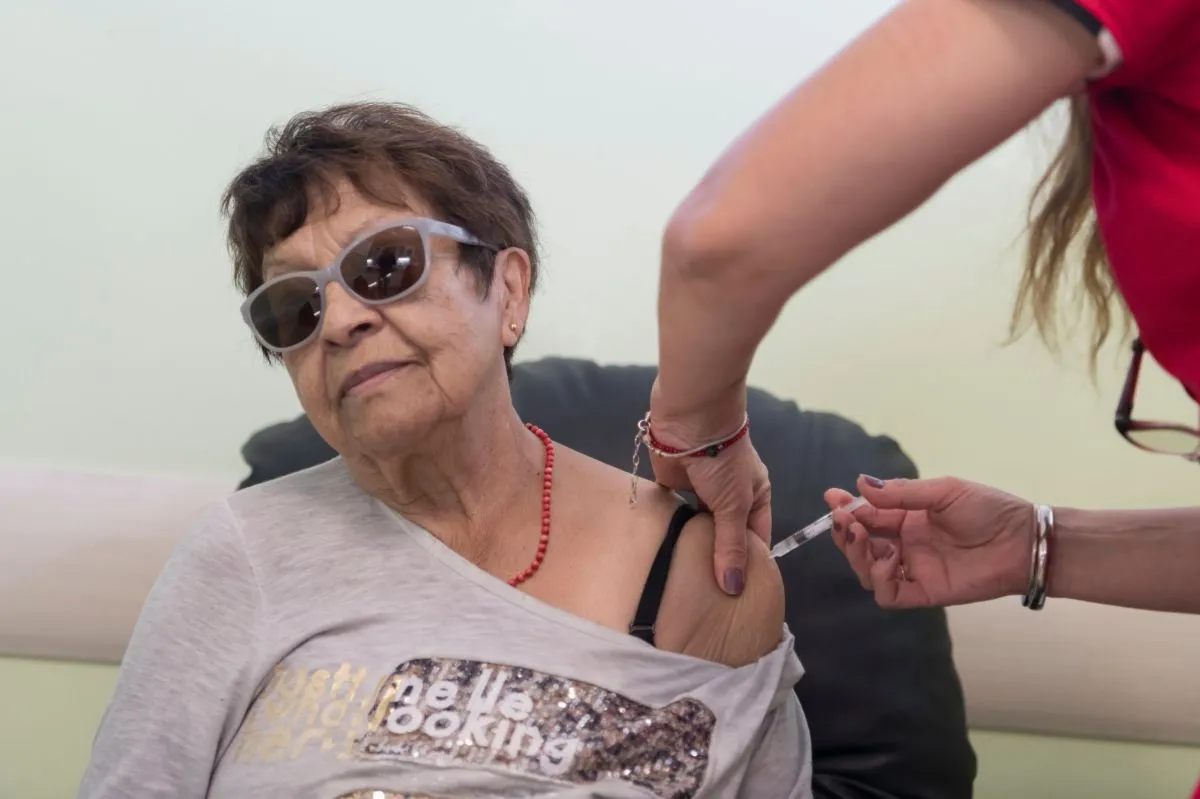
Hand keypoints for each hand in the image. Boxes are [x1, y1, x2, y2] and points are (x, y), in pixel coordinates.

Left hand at [648, 382, 771, 596]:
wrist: (690, 420)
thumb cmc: (723, 461)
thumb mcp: (734, 506)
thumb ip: (731, 546)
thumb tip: (735, 588)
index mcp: (754, 496)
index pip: (756, 537)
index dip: (750, 564)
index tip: (740, 597)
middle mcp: (729, 496)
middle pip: (726, 534)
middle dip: (719, 559)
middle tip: (710, 598)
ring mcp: (701, 490)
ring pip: (699, 526)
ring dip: (693, 545)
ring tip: (686, 582)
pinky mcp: (674, 484)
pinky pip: (673, 513)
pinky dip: (671, 528)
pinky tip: (664, 553)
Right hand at [825, 475, 1032, 608]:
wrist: (1023, 541)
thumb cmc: (989, 510)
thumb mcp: (943, 492)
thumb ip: (902, 492)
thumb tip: (860, 484)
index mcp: (907, 518)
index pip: (868, 515)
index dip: (847, 508)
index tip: (832, 498)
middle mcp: (905, 544)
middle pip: (861, 544)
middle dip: (846, 532)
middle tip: (844, 520)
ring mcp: (913, 569)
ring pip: (868, 570)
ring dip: (857, 554)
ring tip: (862, 537)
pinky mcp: (924, 592)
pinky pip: (889, 595)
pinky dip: (879, 580)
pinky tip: (886, 561)